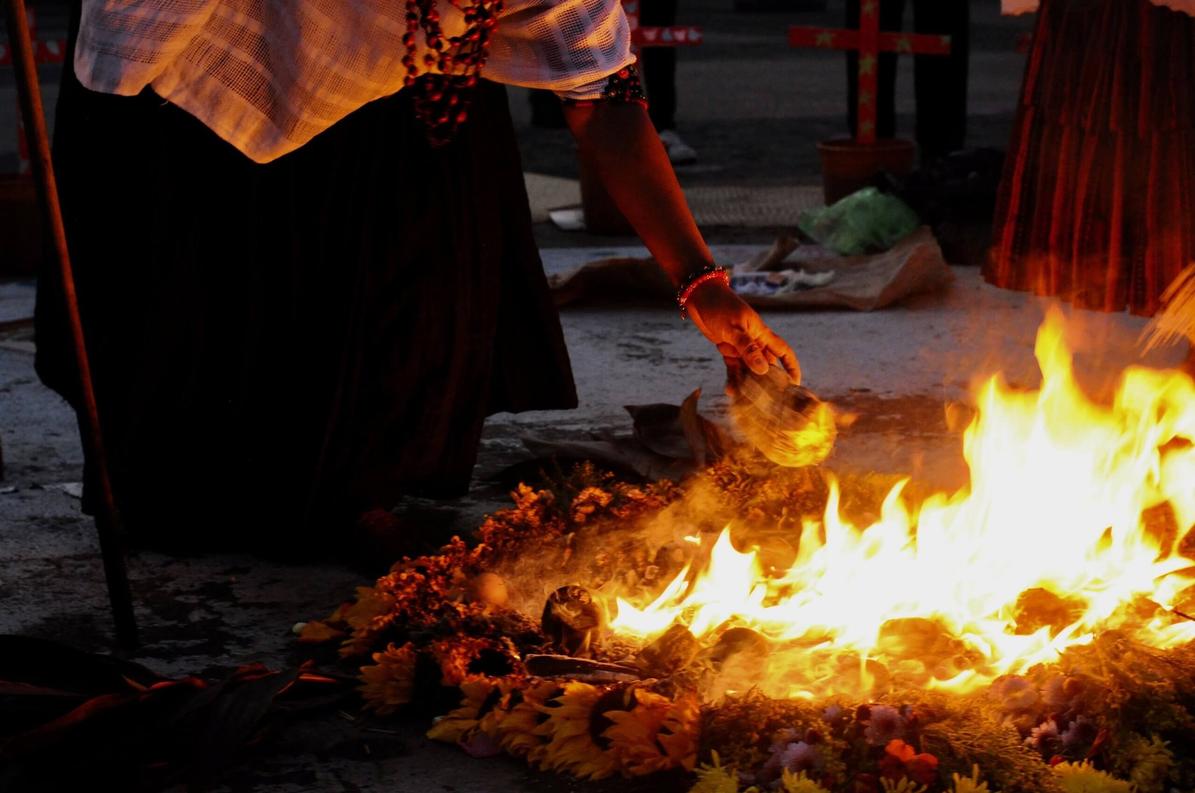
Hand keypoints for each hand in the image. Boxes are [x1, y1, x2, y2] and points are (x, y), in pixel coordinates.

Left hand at [685, 280, 800, 389]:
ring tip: (745, 400)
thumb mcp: (733, 327)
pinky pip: (733, 368)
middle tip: (768, 401)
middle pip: (767, 365)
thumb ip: (747, 348)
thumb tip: (763, 369)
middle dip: (769, 381)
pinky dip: (732, 378)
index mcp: (761, 333)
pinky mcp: (727, 350)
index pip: (783, 351)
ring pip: (749, 370)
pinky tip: (730, 391)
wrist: (699, 296)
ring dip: (748, 384)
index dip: (791, 367)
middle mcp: (754, 342)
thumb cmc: (720, 306)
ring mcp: (741, 347)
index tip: (795, 383)